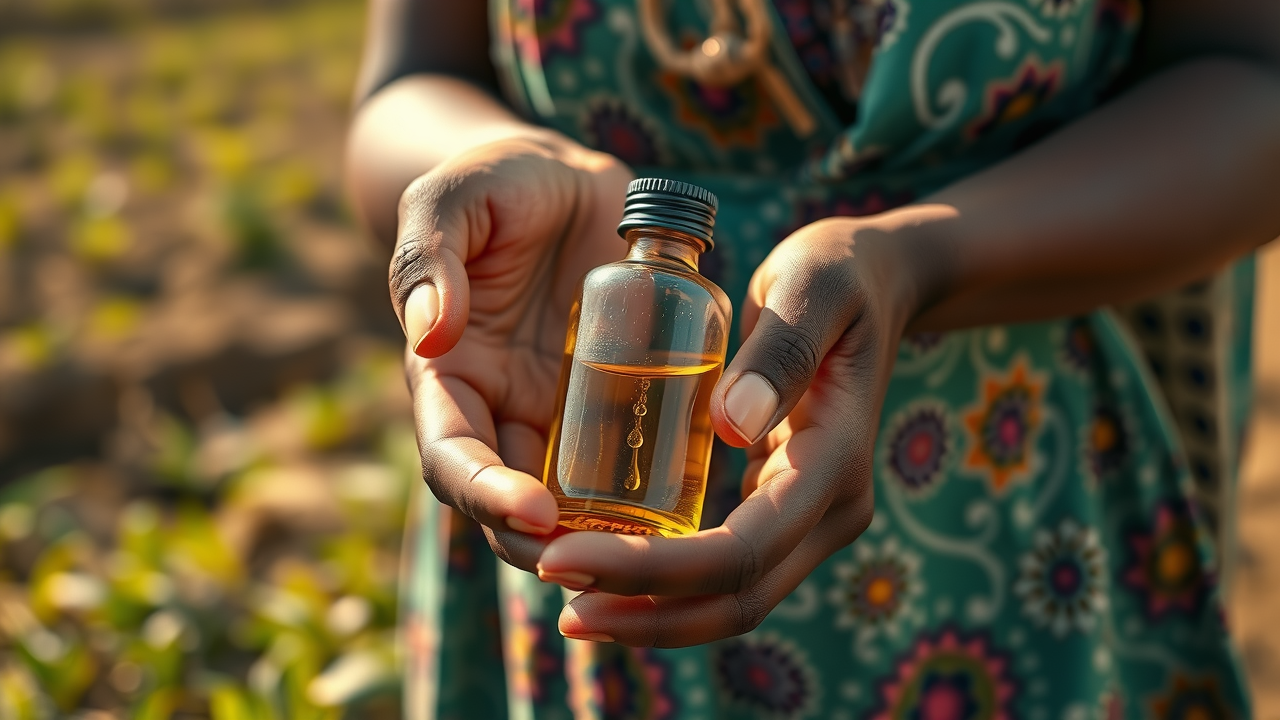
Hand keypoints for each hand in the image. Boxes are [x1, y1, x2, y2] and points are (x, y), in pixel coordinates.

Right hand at [391, 136, 633, 569]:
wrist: (568, 179)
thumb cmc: (501, 182)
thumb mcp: (456, 195)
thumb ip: (429, 254)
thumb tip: (428, 334)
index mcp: (448, 374)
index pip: (451, 456)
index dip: (485, 494)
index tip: (537, 512)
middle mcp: (498, 409)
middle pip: (507, 506)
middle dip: (546, 545)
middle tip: (606, 561)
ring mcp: (556, 415)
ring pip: (569, 504)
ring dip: (599, 540)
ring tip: (650, 558)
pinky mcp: (613, 405)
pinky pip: (626, 464)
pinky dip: (646, 499)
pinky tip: (686, 515)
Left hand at [536, 217, 919, 645]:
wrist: (876, 284)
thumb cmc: (838, 274)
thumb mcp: (812, 286)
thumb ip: (781, 350)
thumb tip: (731, 427)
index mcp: (835, 463)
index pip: (741, 553)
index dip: (653, 571)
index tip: (565, 559)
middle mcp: (830, 510)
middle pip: (736, 599)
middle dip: (644, 612)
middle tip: (556, 594)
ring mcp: (809, 518)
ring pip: (732, 600)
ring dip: (652, 615)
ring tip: (570, 605)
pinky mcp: (781, 510)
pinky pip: (725, 571)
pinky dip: (667, 585)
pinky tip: (605, 572)